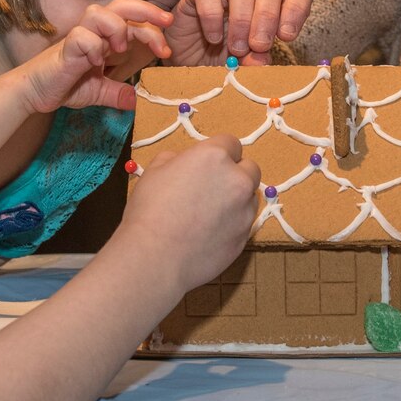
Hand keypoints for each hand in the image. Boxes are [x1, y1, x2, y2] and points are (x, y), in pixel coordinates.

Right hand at [16, 0, 172, 112]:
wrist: (34, 92)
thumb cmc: (65, 85)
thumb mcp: (99, 92)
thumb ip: (118, 94)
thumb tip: (138, 101)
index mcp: (105, 38)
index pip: (133, 21)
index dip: (153, 29)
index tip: (168, 49)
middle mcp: (94, 32)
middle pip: (121, 5)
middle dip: (146, 10)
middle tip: (166, 23)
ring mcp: (79, 37)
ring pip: (99, 12)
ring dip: (117, 26)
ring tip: (122, 48)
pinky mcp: (65, 48)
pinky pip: (81, 36)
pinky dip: (93, 46)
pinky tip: (95, 62)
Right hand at [118, 137, 260, 289]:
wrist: (155, 257)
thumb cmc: (149, 211)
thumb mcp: (154, 172)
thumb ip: (176, 160)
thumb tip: (184, 163)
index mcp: (214, 157)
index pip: (231, 143)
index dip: (218, 152)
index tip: (207, 164)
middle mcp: (237, 180)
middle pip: (250, 168)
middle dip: (235, 173)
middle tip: (213, 187)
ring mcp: (245, 211)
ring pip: (250, 197)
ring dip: (237, 199)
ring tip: (210, 213)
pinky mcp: (244, 237)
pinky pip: (245, 223)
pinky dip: (233, 223)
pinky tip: (210, 232)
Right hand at [166, 0, 313, 65]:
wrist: (193, 55)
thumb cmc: (229, 52)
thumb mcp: (249, 59)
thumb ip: (258, 58)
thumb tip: (262, 59)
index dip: (297, 8)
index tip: (287, 36)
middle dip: (268, 16)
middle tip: (259, 45)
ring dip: (242, 18)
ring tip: (238, 47)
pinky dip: (213, 17)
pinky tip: (214, 38)